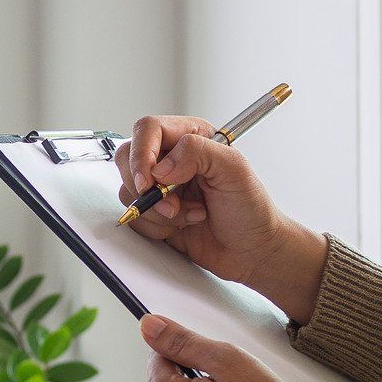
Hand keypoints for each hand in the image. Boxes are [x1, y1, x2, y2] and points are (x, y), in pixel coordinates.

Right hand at [114, 115, 328, 324]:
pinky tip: (183, 225)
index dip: (142, 154)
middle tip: (172, 204)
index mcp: (192, 138)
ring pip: (130, 191)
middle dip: (147, 188)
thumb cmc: (252, 210)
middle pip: (128, 158)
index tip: (149, 181)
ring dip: (158, 211)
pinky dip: (156, 227)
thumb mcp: (235, 170)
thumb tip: (161, 165)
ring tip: (190, 215)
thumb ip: (198, 153)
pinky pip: (135, 216)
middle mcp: (172, 159)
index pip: (149, 130)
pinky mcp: (155, 213)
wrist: (252, 251)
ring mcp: (162, 187)